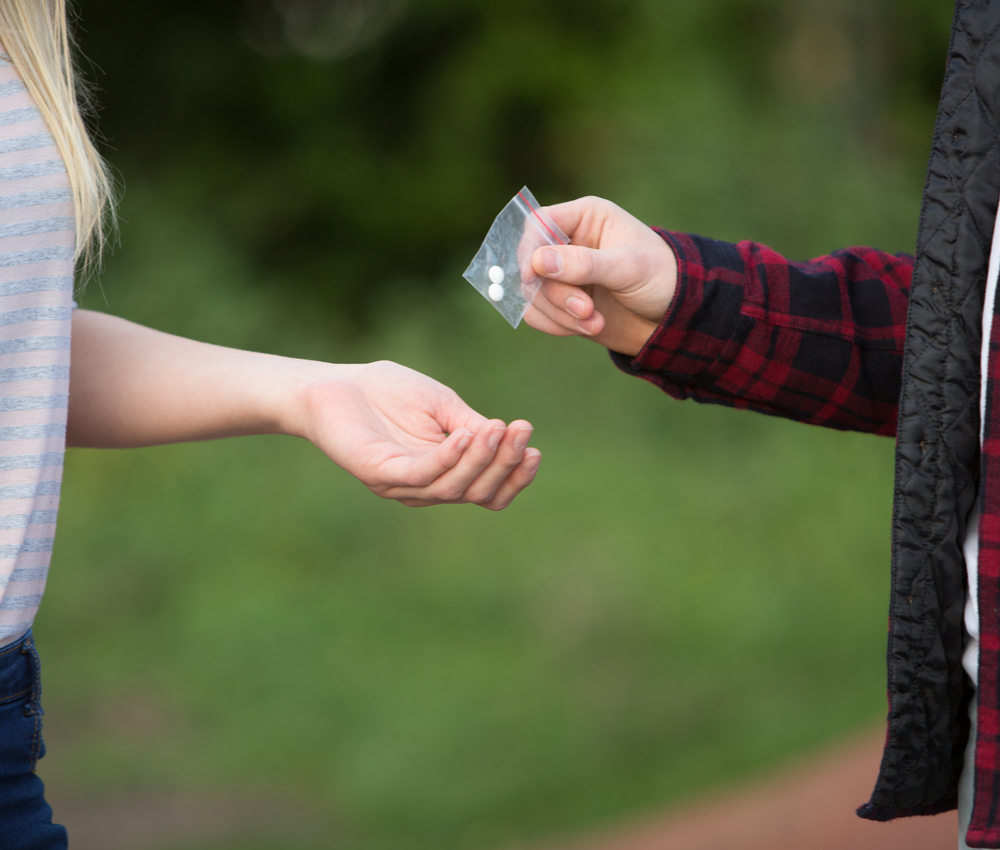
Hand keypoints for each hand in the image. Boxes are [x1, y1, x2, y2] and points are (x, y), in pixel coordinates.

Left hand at [298, 360, 539, 508]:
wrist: (335, 383)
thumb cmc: (388, 393)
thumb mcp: (444, 407)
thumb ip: (473, 427)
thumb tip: (510, 440)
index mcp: (445, 474)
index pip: (489, 492)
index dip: (515, 476)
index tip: (535, 448)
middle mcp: (426, 487)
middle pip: (478, 493)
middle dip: (506, 464)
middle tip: (522, 432)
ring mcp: (402, 485)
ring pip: (454, 487)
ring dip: (482, 458)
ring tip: (500, 428)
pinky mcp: (379, 474)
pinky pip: (421, 474)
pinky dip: (448, 457)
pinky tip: (464, 434)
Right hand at [525, 196, 677, 355]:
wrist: (674, 318)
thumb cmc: (661, 278)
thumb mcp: (628, 268)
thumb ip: (585, 264)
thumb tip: (539, 261)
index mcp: (585, 218)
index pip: (538, 224)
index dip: (529, 250)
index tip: (533, 278)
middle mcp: (568, 242)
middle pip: (532, 264)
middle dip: (555, 294)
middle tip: (586, 310)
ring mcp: (563, 274)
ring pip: (532, 293)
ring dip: (559, 314)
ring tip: (595, 323)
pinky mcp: (562, 301)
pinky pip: (537, 314)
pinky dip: (557, 325)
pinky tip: (588, 328)